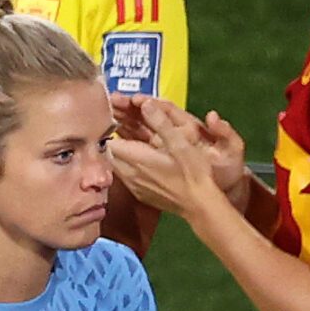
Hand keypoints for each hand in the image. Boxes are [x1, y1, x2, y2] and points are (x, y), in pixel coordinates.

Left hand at [107, 97, 247, 219]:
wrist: (199, 206)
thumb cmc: (193, 173)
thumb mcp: (181, 143)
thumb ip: (161, 123)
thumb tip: (145, 104)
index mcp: (137, 159)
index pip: (110, 142)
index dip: (114, 131)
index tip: (122, 122)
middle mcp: (131, 175)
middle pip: (111, 155)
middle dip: (116, 142)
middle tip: (128, 132)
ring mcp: (135, 187)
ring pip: (118, 167)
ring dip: (123, 156)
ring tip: (136, 146)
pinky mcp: (141, 195)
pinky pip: (127, 178)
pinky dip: (130, 169)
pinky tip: (145, 165)